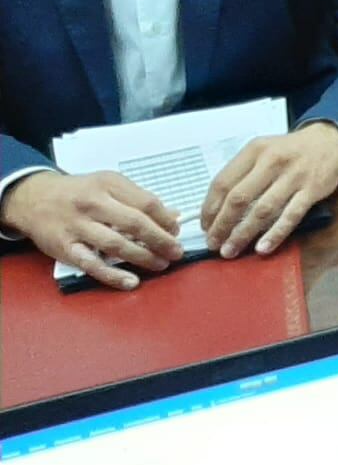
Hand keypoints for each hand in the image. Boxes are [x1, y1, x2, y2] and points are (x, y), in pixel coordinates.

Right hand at [0, 170, 181, 289]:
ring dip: (143, 257)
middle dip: (161, 240)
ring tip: (161, 264)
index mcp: (109, 184)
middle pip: (135, 223)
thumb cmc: (78, 192)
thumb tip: (172, 215)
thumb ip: (139, 199)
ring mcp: (78, 226)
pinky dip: (113, 275)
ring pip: (116, 244)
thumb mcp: (109, 185)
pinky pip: (92, 264)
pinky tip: (131, 281)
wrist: (34, 198)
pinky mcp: (65, 247)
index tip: (176, 231)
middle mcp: (94, 203)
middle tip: (176, 251)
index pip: (147, 203)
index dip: (165, 220)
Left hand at [202, 123, 337, 258]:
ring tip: (231, 250)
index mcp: (255, 150)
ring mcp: (294, 176)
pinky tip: (262, 248)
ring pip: (263, 210)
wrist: (331, 140)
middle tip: (213, 243)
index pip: (223, 182)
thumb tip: (216, 207)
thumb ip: (242, 173)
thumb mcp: (263, 150)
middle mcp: (272, 161)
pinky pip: (290, 216)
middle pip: (239, 198)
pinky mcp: (312, 190)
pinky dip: (275, 234)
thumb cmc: (290, 150)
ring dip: (243, 234)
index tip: (205, 225)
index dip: (210, 208)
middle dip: (222, 225)